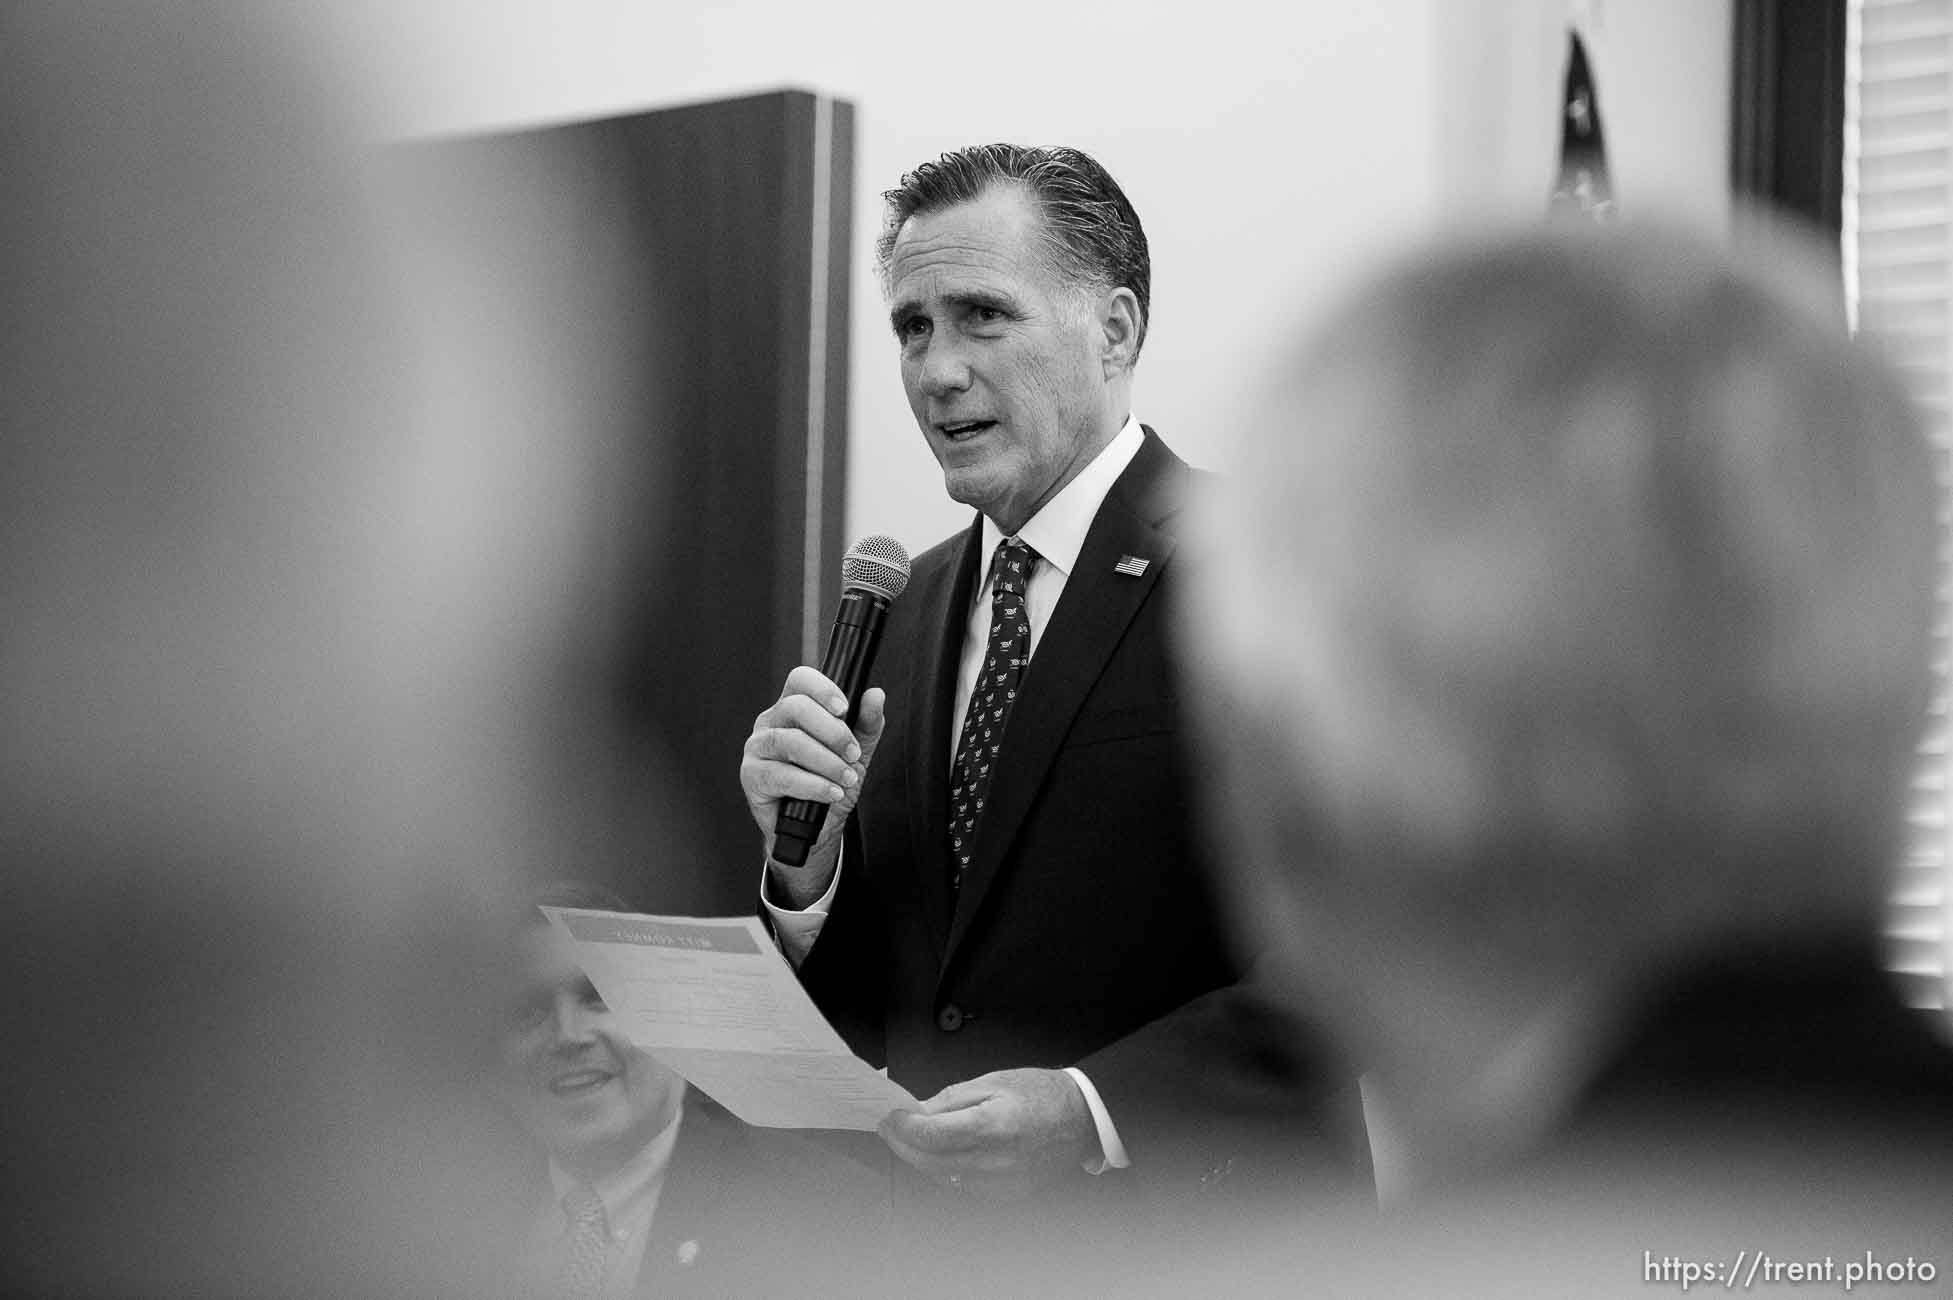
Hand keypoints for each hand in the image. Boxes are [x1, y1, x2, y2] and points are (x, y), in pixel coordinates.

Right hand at [741, 666, 885, 898]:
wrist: (818, 828)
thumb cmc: (830, 783)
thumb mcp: (856, 752)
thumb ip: (866, 723)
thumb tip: (875, 695)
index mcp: (792, 707)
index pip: (800, 679)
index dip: (823, 689)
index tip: (845, 709)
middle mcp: (771, 722)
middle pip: (796, 707)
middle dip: (832, 731)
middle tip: (853, 754)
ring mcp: (757, 748)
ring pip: (789, 741)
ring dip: (826, 761)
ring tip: (846, 778)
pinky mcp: (752, 776)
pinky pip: (781, 775)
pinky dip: (812, 785)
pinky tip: (831, 793)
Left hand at [878, 1068, 1096, 1201]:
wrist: (1082, 1119)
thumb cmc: (1041, 1094)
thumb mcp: (994, 1081)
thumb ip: (952, 1099)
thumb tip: (918, 1112)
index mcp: (992, 1127)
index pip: (931, 1135)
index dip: (903, 1127)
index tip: (889, 1117)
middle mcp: (995, 1161)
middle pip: (931, 1161)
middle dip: (904, 1145)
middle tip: (889, 1128)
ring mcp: (1001, 1183)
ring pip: (943, 1177)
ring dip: (921, 1159)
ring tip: (909, 1139)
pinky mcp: (1006, 1194)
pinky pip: (963, 1185)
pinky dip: (946, 1169)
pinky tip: (940, 1153)